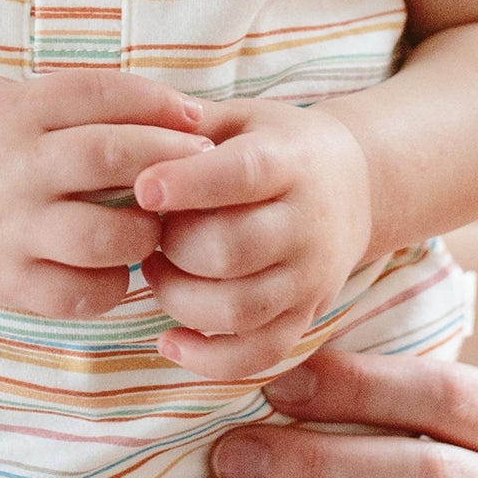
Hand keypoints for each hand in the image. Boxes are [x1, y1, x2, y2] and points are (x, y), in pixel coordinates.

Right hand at [0, 70, 211, 318]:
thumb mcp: (0, 95)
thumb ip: (66, 101)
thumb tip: (159, 111)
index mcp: (16, 111)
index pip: (105, 96)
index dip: (161, 104)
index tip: (196, 118)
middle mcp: (15, 167)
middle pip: (116, 159)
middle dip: (172, 164)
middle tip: (202, 171)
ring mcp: (8, 228)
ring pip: (106, 236)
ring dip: (147, 233)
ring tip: (155, 228)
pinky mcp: (1, 280)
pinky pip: (76, 295)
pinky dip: (110, 287)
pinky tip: (115, 272)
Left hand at [131, 98, 374, 382]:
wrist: (356, 186)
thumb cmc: (275, 145)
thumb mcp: (242, 117)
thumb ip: (187, 122)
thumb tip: (121, 123)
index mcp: (291, 161)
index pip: (243, 174)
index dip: (189, 183)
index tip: (142, 188)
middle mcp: (308, 223)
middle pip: (232, 250)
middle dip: (172, 248)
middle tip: (144, 234)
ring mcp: (310, 277)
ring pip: (238, 309)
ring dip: (179, 300)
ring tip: (156, 273)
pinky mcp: (306, 317)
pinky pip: (257, 356)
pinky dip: (207, 360)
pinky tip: (169, 340)